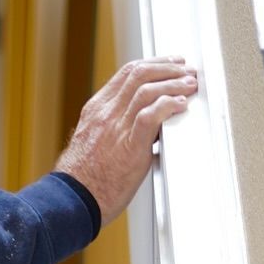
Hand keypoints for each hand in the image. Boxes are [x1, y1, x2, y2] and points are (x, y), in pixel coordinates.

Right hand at [54, 57, 198, 226]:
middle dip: (168, 67)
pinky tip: (181, 105)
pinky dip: (168, 106)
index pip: (126, 74)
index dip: (153, 64)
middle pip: (138, 75)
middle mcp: (105, 114)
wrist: (73, 199)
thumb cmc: (85, 178)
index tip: (171, 63)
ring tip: (190, 86)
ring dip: (174, 84)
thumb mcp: (95, 142)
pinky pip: (150, 116)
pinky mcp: (129, 147)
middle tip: (187, 70)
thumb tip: (145, 123)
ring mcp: (116, 129)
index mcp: (96, 110)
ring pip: (146, 91)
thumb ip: (116, 128)